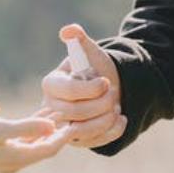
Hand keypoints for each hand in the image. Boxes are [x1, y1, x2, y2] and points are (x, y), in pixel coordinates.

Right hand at [0, 116, 73, 172]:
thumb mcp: (1, 129)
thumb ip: (28, 127)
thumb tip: (51, 127)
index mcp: (18, 158)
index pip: (48, 149)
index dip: (64, 137)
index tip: (76, 124)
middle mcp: (14, 160)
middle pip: (43, 146)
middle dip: (56, 130)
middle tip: (70, 115)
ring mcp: (5, 156)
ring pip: (33, 142)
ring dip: (44, 128)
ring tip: (56, 112)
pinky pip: (21, 139)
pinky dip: (31, 128)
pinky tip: (36, 118)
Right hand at [41, 24, 126, 147]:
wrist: (106, 87)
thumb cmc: (94, 68)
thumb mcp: (89, 52)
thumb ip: (79, 40)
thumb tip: (69, 30)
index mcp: (51, 84)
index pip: (69, 92)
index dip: (91, 88)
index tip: (106, 81)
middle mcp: (52, 108)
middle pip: (75, 113)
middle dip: (101, 103)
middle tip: (114, 93)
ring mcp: (63, 126)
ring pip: (84, 131)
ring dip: (107, 118)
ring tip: (117, 107)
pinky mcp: (78, 140)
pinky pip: (94, 142)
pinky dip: (112, 131)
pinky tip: (122, 119)